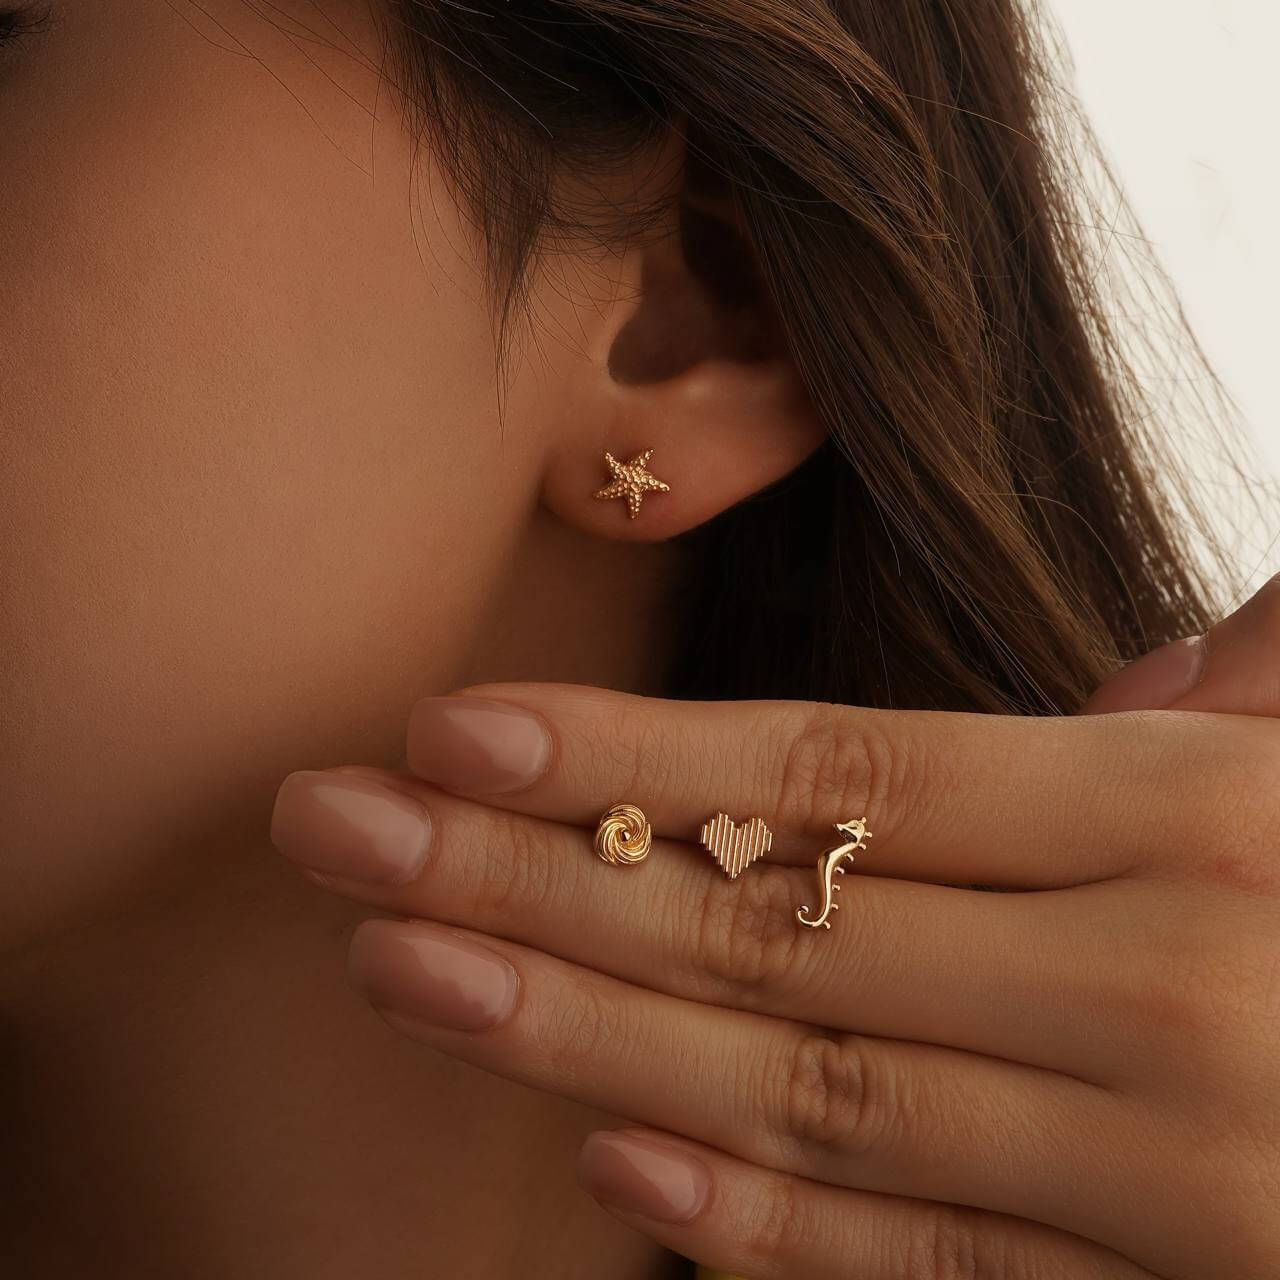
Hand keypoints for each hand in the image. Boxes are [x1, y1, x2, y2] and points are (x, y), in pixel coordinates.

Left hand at [269, 577, 1279, 1278]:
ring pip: (804, 1093)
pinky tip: (602, 1155)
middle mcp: (1158, 990)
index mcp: (1193, 820)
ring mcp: (1160, 1177)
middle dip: (526, 877)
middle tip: (336, 837)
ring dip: (575, 1033)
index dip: (627, 753)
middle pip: (770, 921)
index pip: (839, 771)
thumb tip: (1130, 677)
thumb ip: (1235, 711)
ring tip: (397, 967)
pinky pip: (928, 1271)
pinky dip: (760, 1225)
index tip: (447, 735)